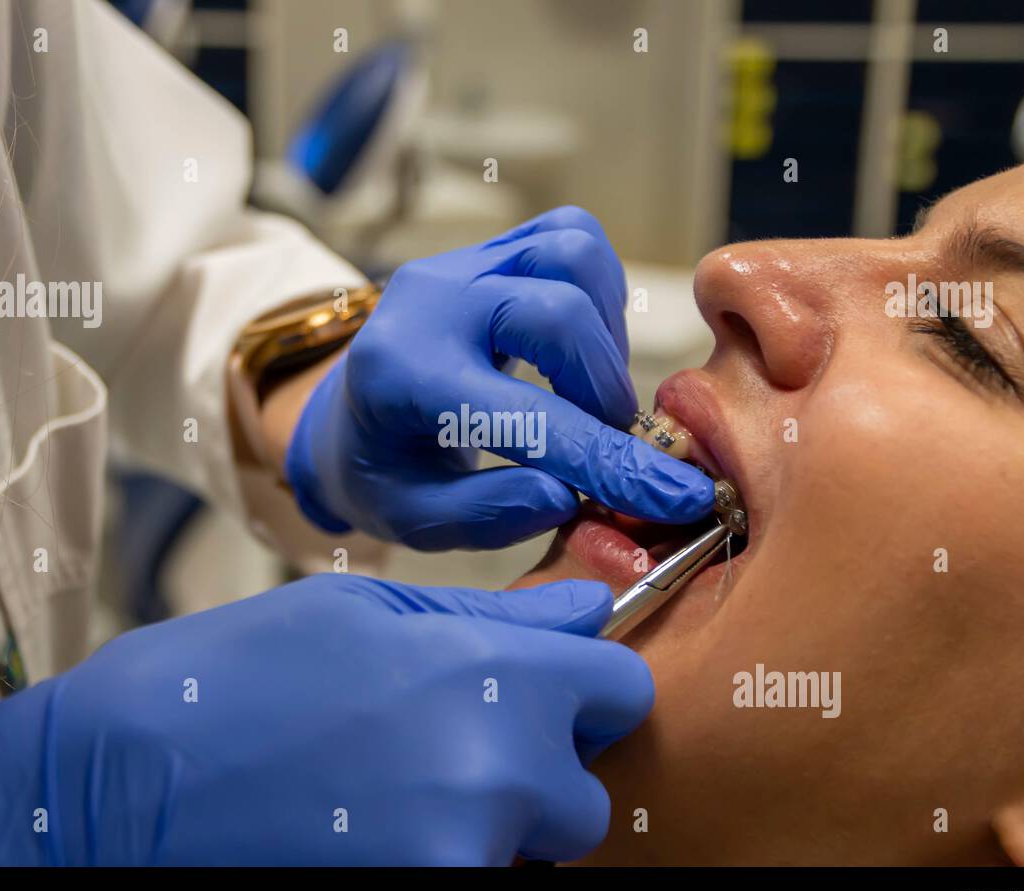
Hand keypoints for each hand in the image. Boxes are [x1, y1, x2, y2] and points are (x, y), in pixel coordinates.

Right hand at [0, 574, 651, 865]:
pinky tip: (364, 834)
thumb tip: (586, 609)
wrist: (117, 787)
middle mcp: (498, 777)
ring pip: (527, 854)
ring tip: (387, 796)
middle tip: (441, 754)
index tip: (539, 696)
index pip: (620, 690)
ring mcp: (462, 857)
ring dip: (484, 829)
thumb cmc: (234, 679)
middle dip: (532, 776)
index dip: (582, 691)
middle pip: (580, 792)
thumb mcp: (361, 613)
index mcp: (493, 678)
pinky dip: (435, 863)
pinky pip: (473, 885)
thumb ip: (494, 617)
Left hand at [285, 206, 717, 549]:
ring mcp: (460, 262)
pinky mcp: (489, 247)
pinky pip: (570, 236)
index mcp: (401, 376)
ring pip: (573, 254)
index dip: (608, 462)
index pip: (526, 416)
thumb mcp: (414, 522)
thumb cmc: (383, 471)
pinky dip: (599, 291)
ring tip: (590, 392)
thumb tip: (571, 492)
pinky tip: (581, 349)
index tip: (677, 496)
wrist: (346, 410)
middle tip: (607, 441)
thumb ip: (489, 514)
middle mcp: (429, 301)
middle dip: (605, 387)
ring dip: (605, 332)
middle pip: (559, 312)